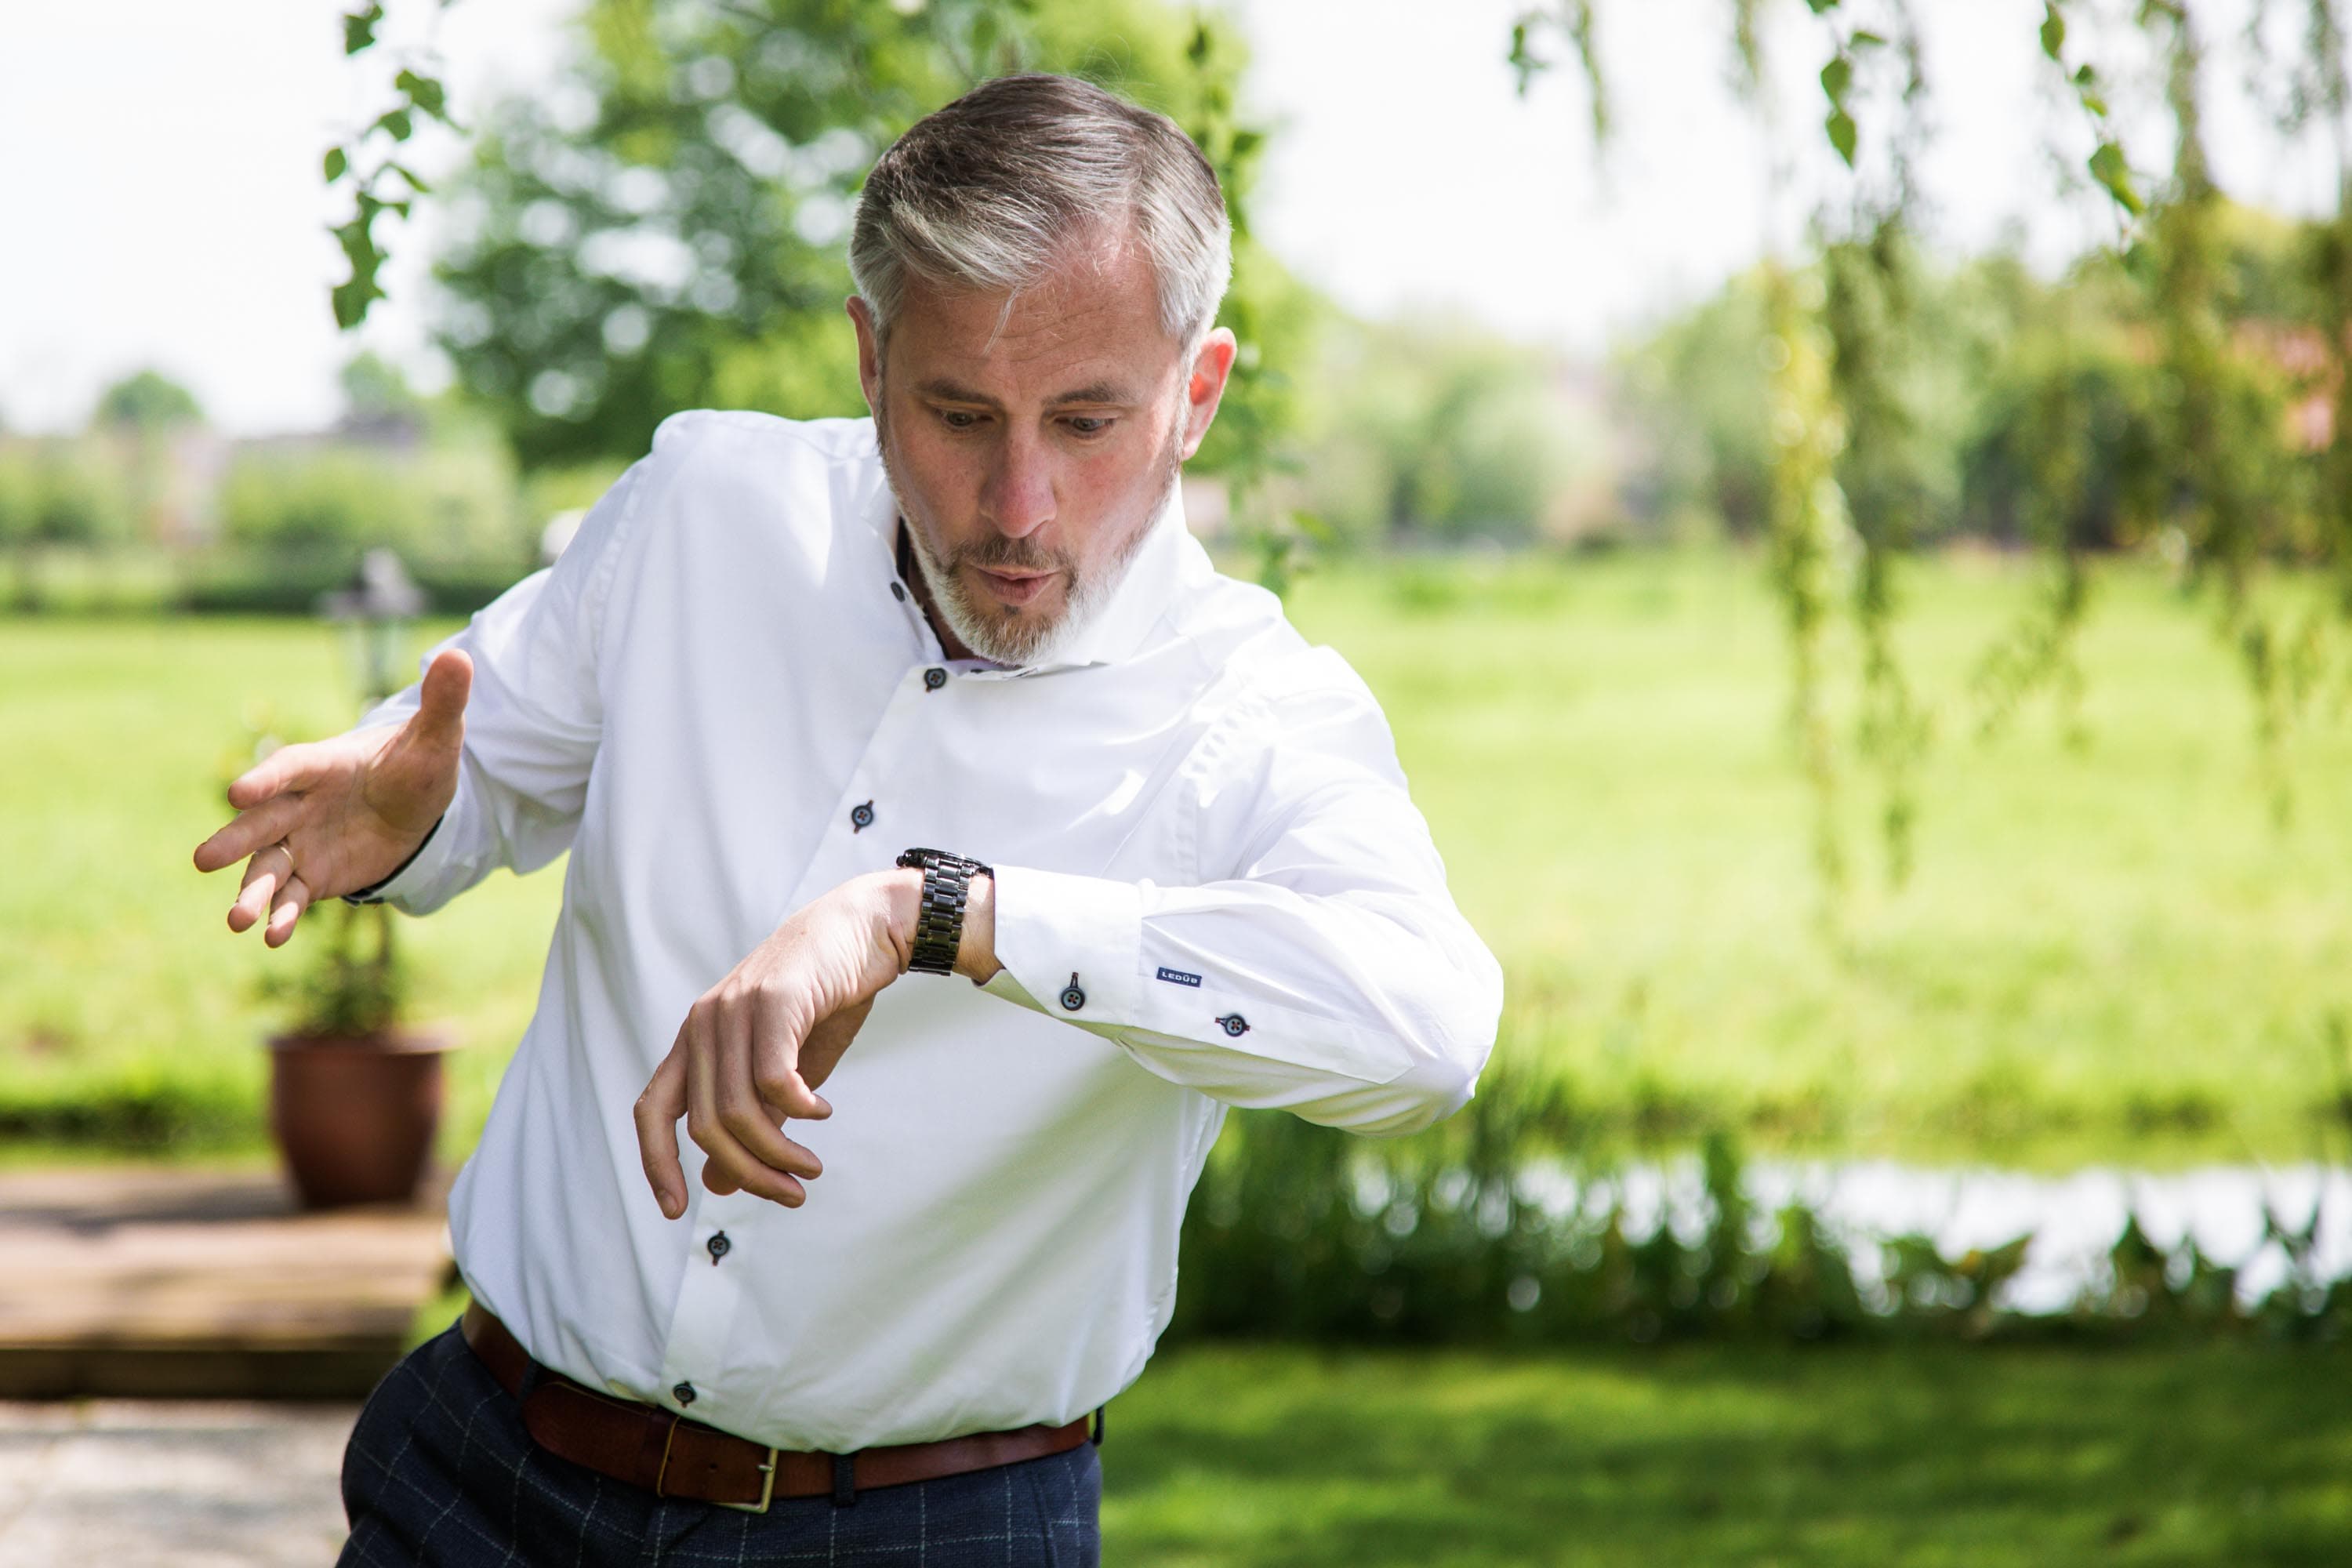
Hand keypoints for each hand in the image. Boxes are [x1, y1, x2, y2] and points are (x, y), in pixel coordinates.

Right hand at [191, 649, 470, 945]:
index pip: (290, 769)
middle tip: (203, 861)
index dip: (265, 779)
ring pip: (269, 867)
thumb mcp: (437, 737)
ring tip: (237, 921)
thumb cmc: (416, 764)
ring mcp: (303, 842)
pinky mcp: (313, 875)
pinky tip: (273, 937)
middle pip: (262, 822)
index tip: (238, 793)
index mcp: (323, 764)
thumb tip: (461, 657)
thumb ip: (442, 701)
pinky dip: (283, 915)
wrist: (415, 804)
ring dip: (252, 892)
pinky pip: (293, 895)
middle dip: (235, 841)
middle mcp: (302, 804)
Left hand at [633, 869, 921, 1217]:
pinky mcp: (773, 1000)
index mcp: (695, 1040)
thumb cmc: (824, 999)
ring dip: (780, 1154)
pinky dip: (798, 1109)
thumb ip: (753, 1120)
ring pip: (740, 1111)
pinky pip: (772, 1078)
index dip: (655, 1163)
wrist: (864, 927)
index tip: (675, 1209)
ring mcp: (735, 1009)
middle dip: (751, 1174)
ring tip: (812, 1168)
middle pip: (707, 1127)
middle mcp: (703, 1024)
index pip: (652, 1109)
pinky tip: (821, 1112)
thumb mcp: (784, 1070)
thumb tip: (718, 1184)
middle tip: (793, 1194)